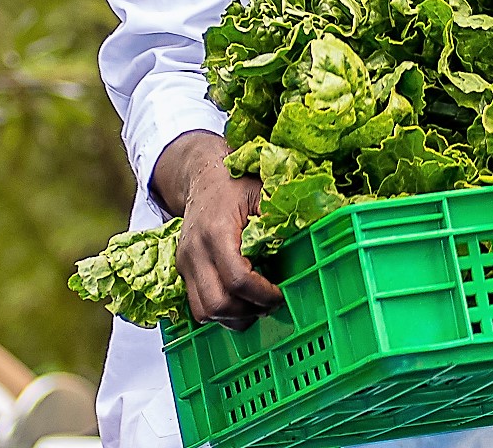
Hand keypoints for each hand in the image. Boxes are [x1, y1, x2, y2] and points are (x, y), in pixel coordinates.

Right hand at [151, 131, 283, 328]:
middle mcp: (195, 252)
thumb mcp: (261, 192)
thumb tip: (308, 237)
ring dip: (232, 317)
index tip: (279, 295)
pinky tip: (239, 300)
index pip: (237, 279)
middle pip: (216, 303)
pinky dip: (219, 310)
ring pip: (202, 311)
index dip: (261, 294)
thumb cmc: (235, 184)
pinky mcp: (184, 270)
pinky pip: (197, 304)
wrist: (204, 176)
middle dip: (247, 312)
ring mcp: (186, 263)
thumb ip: (278, 218)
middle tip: (269, 305)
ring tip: (255, 306)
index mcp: (217, 232)